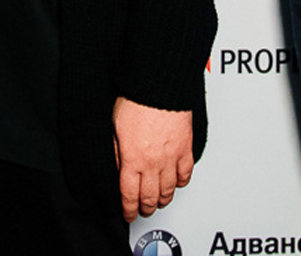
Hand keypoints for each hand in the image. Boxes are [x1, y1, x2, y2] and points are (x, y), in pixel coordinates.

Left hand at [113, 96, 193, 221]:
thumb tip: (117, 166)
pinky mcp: (185, 149)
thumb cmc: (136, 100)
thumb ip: (117, 150)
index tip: (128, 214)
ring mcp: (170, 158)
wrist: (159, 86)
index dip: (128, 209)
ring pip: (169, 190)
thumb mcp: (115, 127)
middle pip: (150, 197)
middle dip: (145, 207)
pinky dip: (181, 182)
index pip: (129, 195)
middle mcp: (152, 163)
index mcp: (132, 159)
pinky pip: (185, 174)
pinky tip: (177, 183)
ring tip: (159, 201)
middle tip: (143, 210)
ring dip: (163, 199)